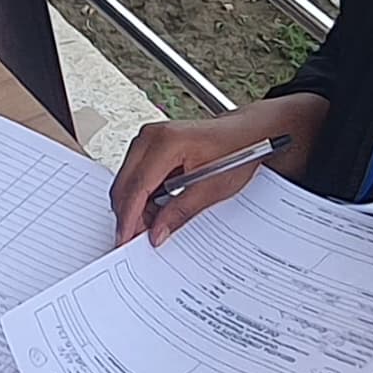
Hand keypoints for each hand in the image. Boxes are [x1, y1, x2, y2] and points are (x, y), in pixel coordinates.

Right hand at [110, 94, 320, 245]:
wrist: (248, 132)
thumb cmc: (238, 151)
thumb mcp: (212, 188)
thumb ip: (180, 212)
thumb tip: (157, 232)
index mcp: (166, 143)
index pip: (136, 187)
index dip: (129, 218)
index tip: (125, 240)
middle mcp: (151, 136)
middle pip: (124, 184)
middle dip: (128, 214)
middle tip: (138, 239)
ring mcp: (149, 137)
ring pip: (126, 180)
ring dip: (134, 205)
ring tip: (153, 224)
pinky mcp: (151, 142)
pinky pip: (134, 173)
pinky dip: (140, 194)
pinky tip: (155, 208)